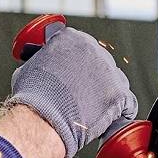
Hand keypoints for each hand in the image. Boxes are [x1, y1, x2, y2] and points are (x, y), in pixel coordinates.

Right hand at [4, 22, 135, 157]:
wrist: (42, 118)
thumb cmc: (33, 97)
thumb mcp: (30, 67)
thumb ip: (43, 61)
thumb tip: (43, 66)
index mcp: (72, 38)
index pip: (83, 47)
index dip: (80, 63)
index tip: (76, 73)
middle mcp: (94, 50)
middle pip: (101, 64)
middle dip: (94, 78)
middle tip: (83, 94)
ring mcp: (109, 72)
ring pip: (116, 81)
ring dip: (108, 93)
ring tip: (94, 109)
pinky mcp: (119, 95)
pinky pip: (128, 102)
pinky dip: (121, 111)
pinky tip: (113, 118)